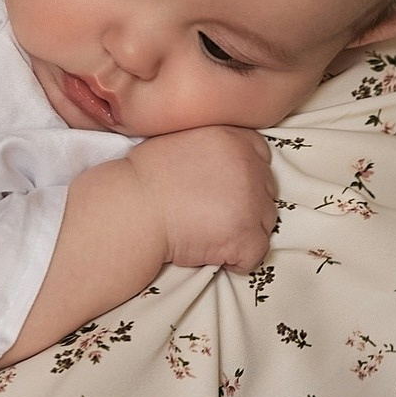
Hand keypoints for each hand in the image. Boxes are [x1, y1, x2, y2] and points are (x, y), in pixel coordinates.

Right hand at [128, 126, 275, 272]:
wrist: (129, 210)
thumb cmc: (142, 180)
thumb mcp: (179, 140)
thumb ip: (210, 146)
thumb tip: (222, 165)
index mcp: (233, 136)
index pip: (260, 156)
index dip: (243, 177)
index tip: (220, 191)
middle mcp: (248, 164)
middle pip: (266, 191)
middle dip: (244, 205)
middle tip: (209, 215)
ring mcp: (251, 200)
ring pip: (265, 223)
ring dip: (240, 231)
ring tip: (206, 232)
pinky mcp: (245, 234)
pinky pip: (255, 254)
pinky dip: (236, 260)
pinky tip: (209, 251)